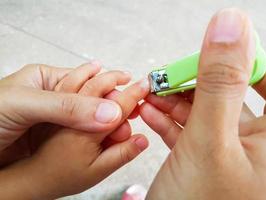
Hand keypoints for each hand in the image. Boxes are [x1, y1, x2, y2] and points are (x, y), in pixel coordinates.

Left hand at [0, 62, 127, 154]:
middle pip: (92, 99)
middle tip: (135, 112)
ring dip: (109, 124)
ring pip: (90, 120)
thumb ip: (67, 106)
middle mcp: (55, 98)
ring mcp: (56, 121)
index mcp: (48, 80)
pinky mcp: (55, 140)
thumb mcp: (22, 104)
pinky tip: (109, 139)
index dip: (110, 86)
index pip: (87, 80)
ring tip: (127, 126)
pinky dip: (97, 139)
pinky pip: (81, 137)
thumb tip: (110, 111)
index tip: (133, 93)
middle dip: (114, 105)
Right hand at [141, 8, 265, 198]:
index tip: (216, 50)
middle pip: (232, 92)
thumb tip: (230, 25)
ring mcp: (228, 153)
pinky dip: (168, 118)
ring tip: (152, 91)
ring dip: (175, 99)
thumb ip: (221, 82)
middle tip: (172, 73)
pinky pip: (189, 130)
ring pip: (205, 110)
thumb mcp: (209, 141)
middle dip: (197, 81)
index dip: (246, 60)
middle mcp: (258, 146)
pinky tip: (150, 110)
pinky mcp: (204, 160)